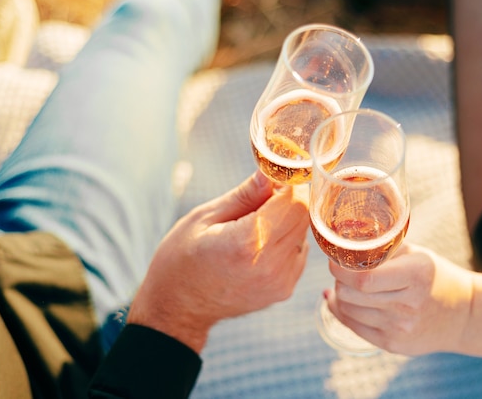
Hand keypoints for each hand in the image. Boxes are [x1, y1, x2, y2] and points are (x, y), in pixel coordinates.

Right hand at [128, 170, 309, 352]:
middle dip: (289, 201)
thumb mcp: (204, 217)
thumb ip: (244, 195)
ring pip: (303, 234)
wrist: (177, 308)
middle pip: (303, 217)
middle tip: (263, 198)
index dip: (286, 184)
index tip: (273, 179)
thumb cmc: (181, 259)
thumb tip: (270, 172)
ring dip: (287, 222)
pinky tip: (260, 245)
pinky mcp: (283, 290)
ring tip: (255, 226)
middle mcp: (271, 265)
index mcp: (248, 243)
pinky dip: (286, 242)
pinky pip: (298, 253)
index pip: (293, 202)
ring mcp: (280, 281)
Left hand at [325, 242, 481, 356]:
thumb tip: (343, 246)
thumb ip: (382, 248)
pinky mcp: (393, 345)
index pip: (363, 278)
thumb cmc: (434, 276)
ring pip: (348, 311)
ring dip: (341, 296)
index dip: (340, 268)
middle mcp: (408, 304)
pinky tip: (348, 302)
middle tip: (341, 271)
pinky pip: (353, 328)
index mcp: (416, 274)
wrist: (464, 314)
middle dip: (338, 280)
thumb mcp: (416, 254)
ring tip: (348, 286)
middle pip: (349, 295)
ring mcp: (400, 328)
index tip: (335, 259)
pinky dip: (345, 312)